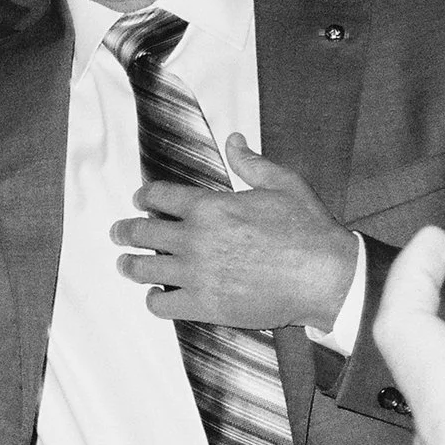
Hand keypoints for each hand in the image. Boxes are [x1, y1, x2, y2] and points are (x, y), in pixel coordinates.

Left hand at [113, 137, 358, 329]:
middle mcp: (196, 238)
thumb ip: (251, 163)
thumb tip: (234, 140)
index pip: (158, 196)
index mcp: (210, 206)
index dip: (144, 197)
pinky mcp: (204, 305)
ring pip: (143, 269)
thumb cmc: (308, 230)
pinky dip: (154, 300)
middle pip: (141, 232)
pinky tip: (156, 296)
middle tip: (118, 233)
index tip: (139, 201)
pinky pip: (161, 305)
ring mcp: (196, 274)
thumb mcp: (283, 184)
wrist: (326, 276)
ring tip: (125, 265)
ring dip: (130, 265)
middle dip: (125, 230)